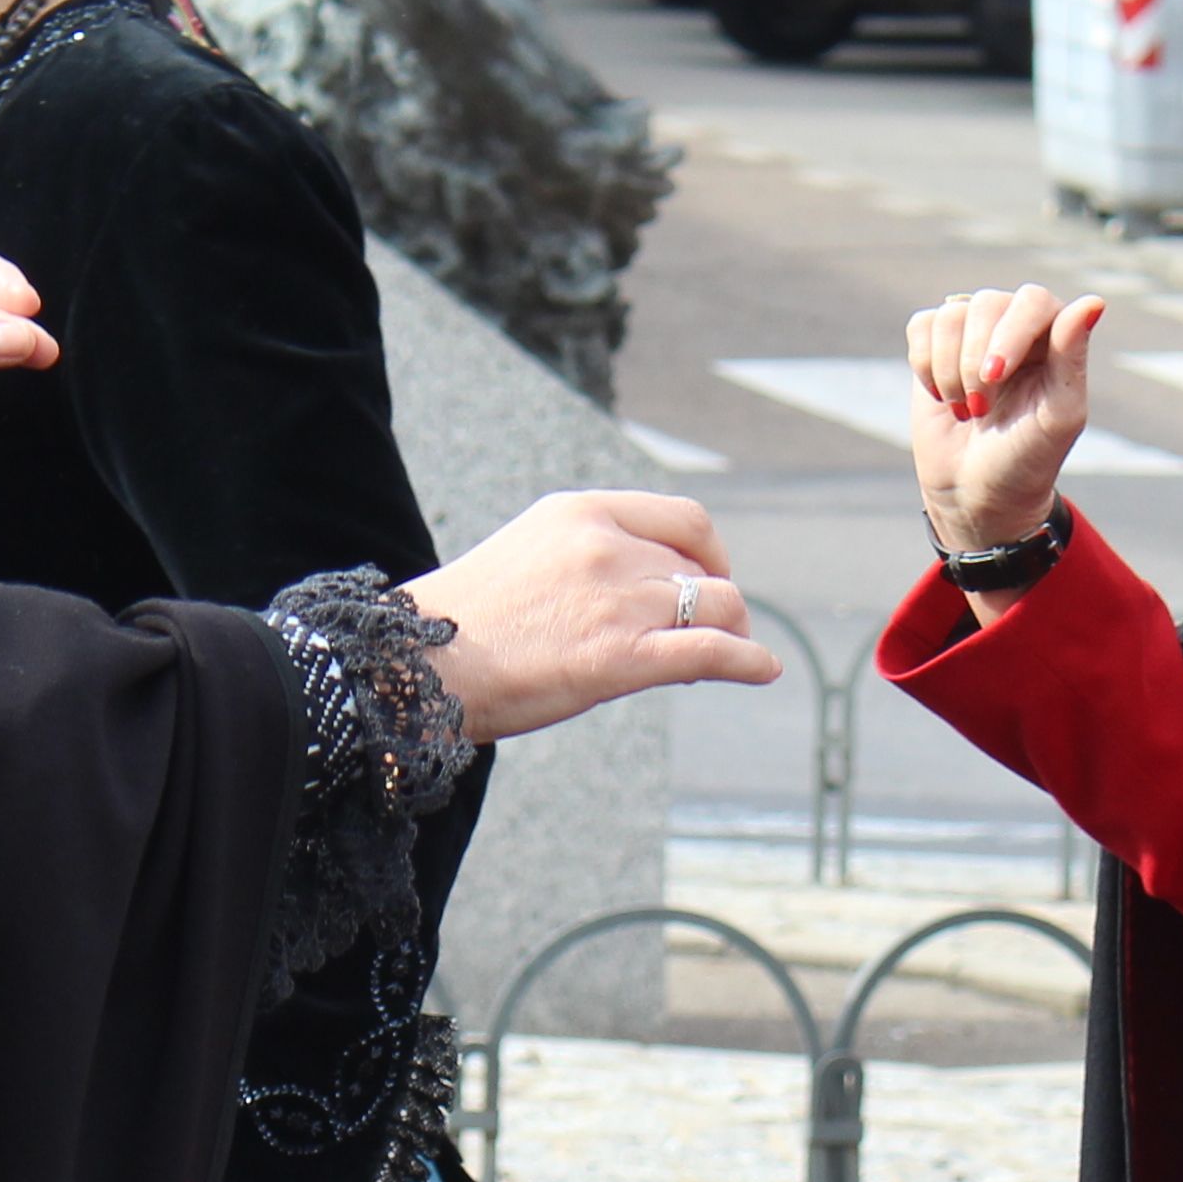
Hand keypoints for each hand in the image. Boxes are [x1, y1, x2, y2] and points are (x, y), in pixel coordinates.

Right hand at [402, 492, 782, 741]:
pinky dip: (748, 660)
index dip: (707, 553)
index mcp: (582, 512)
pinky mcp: (621, 657)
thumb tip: (655, 587)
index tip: (706, 579)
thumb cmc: (468, 622)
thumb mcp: (532, 554)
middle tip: (707, 632)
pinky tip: (762, 669)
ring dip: (730, 632)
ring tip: (725, 654)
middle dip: (714, 601)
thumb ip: (592, 554)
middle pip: (700, 569)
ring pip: (717, 606)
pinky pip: (712, 651)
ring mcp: (616, 600)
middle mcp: (606, 547)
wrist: (419, 665)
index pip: (682, 519)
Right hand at [908, 288, 1105, 611]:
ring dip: (949, 371)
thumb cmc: (1027, 458)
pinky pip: (922, 326)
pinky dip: (925, 365)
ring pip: (950, 316)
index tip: (994, 378)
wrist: (976, 493)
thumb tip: (1093, 300)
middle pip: (986, 304)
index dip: (1009, 334)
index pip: (1032, 300)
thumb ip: (1072, 357)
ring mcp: (973, 333)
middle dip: (974, 362)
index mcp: (1055, 336)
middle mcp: (1015, 325)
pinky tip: (943, 397)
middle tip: (980, 410)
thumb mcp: (1058, 416)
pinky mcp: (935, 345)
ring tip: (966, 410)